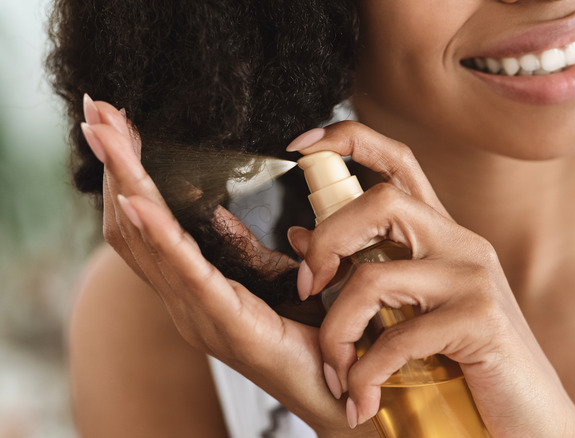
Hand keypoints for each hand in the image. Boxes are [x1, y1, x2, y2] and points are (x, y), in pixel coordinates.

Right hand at [79, 95, 376, 436]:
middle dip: (116, 164)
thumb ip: (284, 260)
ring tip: (107, 133)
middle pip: (134, 222)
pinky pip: (184, 271)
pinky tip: (136, 199)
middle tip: (97, 111)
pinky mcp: (223, 322)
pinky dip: (158, 233)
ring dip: (126, 181)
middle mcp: (184, 299)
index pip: (150, 222)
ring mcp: (196, 312)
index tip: (119, 125)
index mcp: (197, 287)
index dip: (131, 173)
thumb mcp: (296, 289)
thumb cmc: (317, 340)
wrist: (338, 391)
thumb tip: (294, 232)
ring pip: (147, 238)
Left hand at [286, 121, 574, 436]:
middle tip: (308, 289)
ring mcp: (475, 279)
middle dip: (326, 241)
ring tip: (338, 373)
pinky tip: (363, 399)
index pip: (398, 160)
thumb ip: (364, 270)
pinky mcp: (482, 321)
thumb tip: (300, 235)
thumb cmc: (466, 367)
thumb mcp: (410, 312)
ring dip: (337, 331)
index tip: (298, 149)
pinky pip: (398, 337)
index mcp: (442, 236)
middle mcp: (461, 244)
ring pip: (375, 276)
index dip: (347, 140)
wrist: (533, 423)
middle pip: (379, 201)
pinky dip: (366, 374)